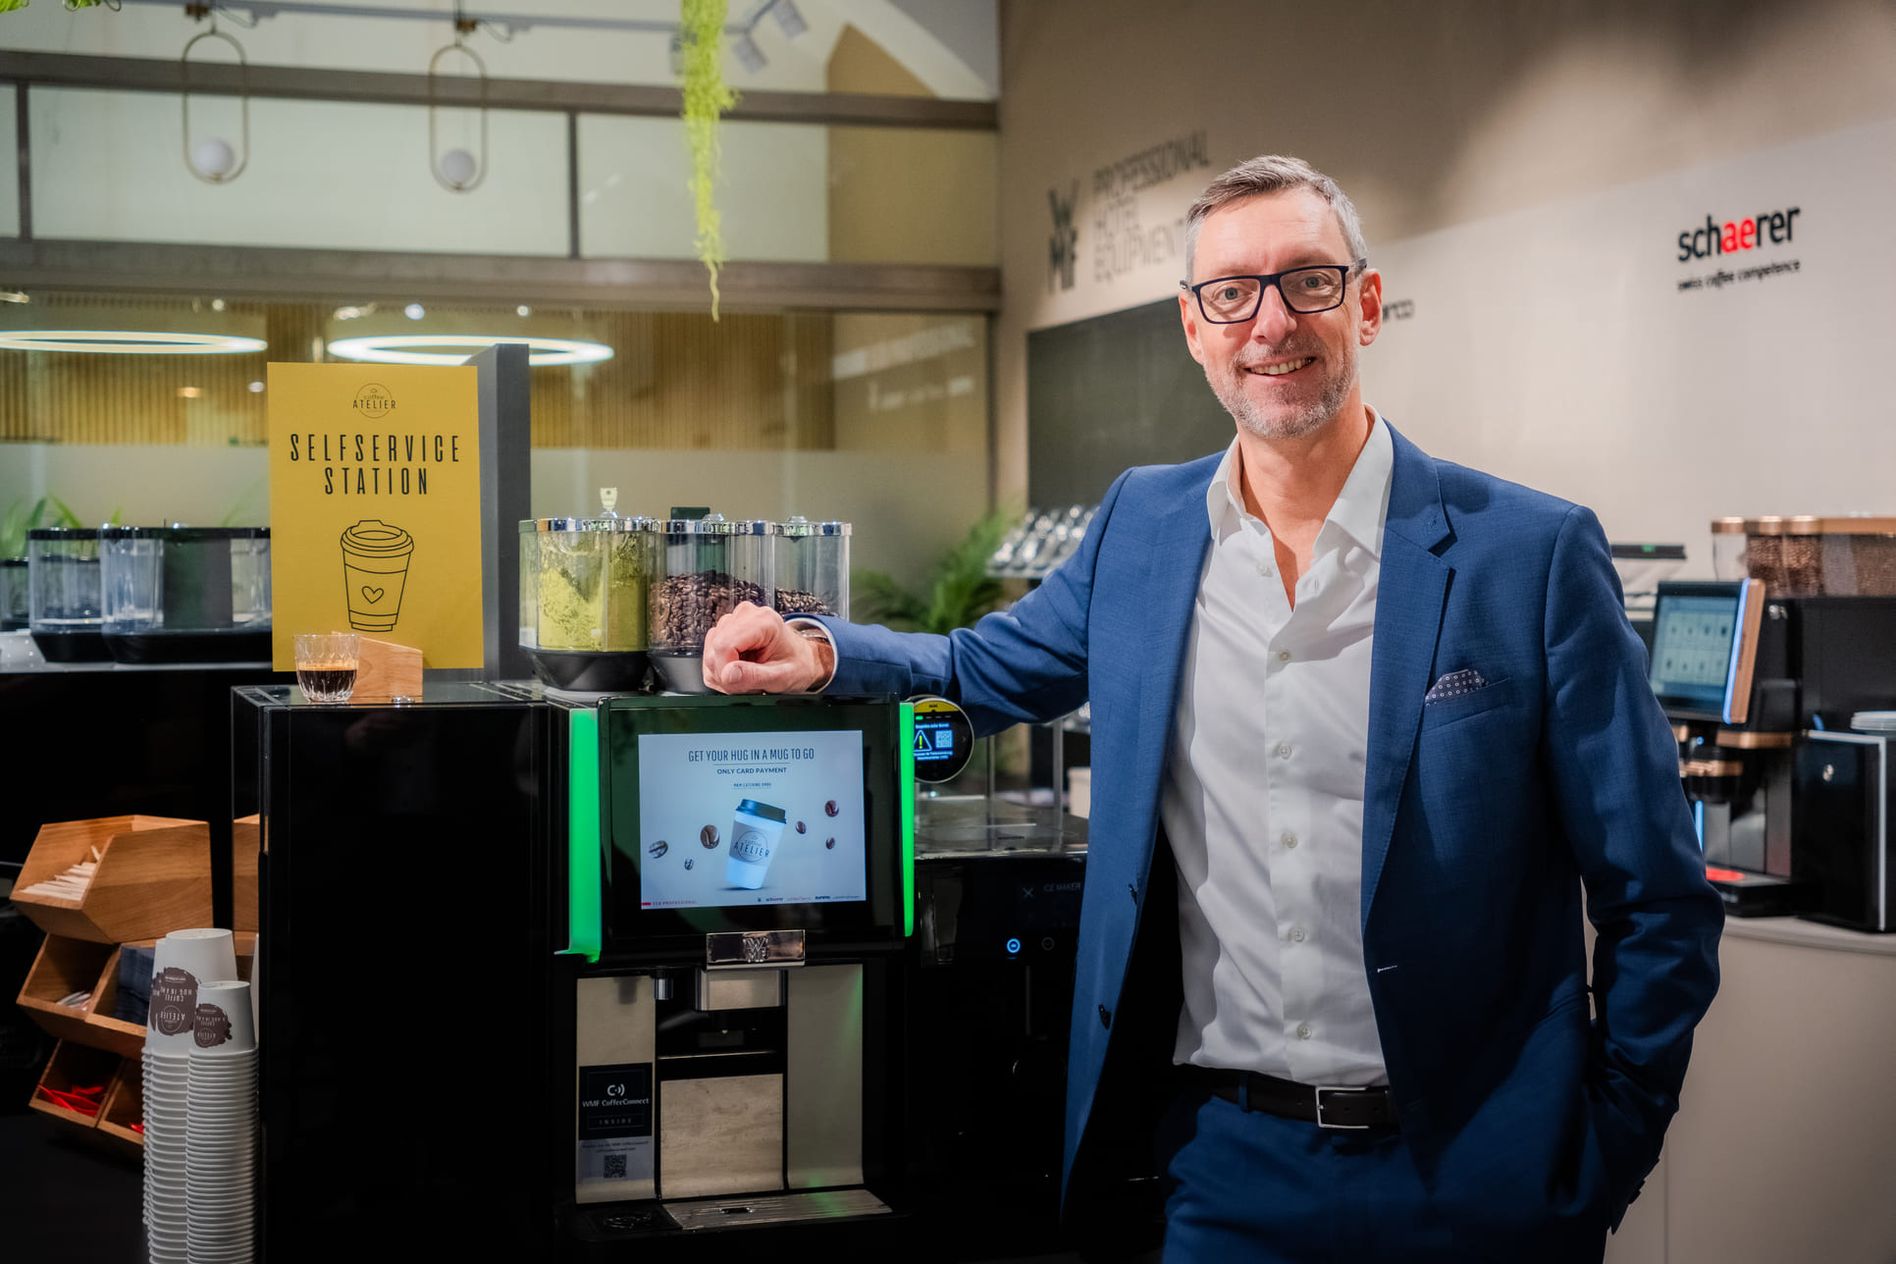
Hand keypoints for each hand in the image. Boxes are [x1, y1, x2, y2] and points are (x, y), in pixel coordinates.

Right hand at [701, 602, 832, 693]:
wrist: (802, 660)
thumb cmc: (797, 665)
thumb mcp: (783, 677)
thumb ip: (755, 676)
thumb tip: (727, 674)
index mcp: (764, 621)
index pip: (724, 645)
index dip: (726, 671)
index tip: (740, 685)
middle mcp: (746, 615)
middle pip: (714, 649)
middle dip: (726, 674)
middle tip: (749, 683)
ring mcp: (734, 620)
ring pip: (710, 653)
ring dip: (724, 673)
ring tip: (748, 676)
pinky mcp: (725, 630)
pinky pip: (710, 654)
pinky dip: (721, 670)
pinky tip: (740, 671)